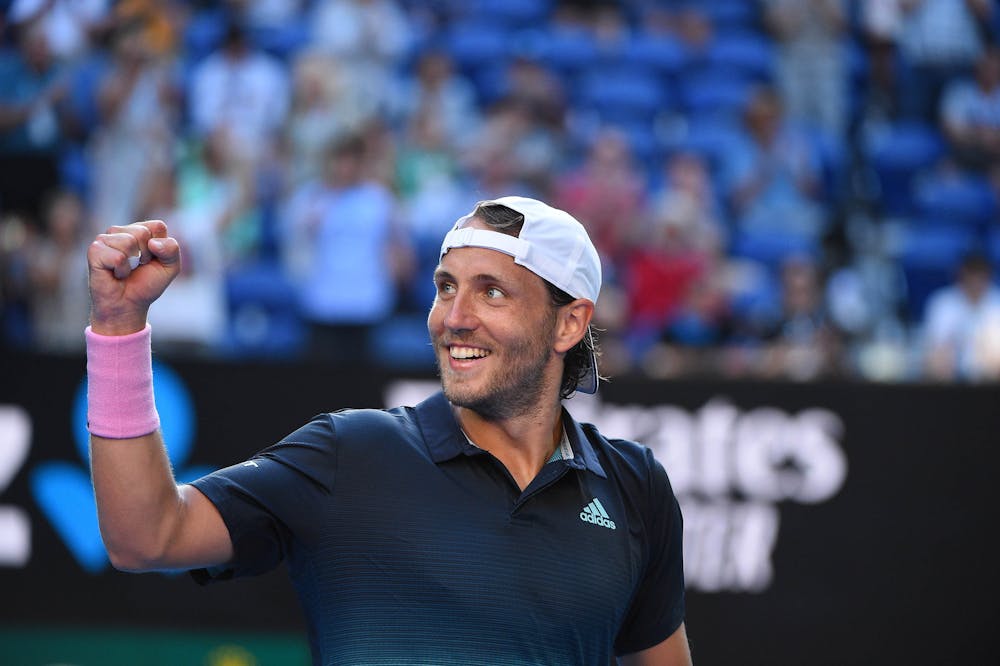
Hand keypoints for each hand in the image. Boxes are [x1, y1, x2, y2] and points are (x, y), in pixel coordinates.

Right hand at [87, 220, 180, 334]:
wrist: (127, 305)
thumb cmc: (146, 284)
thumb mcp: (170, 267)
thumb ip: (172, 250)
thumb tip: (153, 242)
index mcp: (140, 230)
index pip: (157, 226)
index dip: (160, 247)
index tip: (152, 260)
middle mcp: (121, 231)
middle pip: (142, 232)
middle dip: (146, 255)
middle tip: (137, 267)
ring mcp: (105, 239)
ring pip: (128, 242)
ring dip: (132, 263)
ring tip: (125, 270)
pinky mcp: (95, 250)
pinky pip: (117, 257)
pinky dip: (121, 270)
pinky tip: (115, 274)